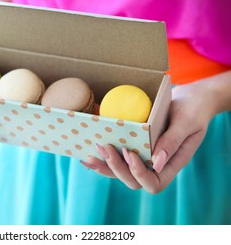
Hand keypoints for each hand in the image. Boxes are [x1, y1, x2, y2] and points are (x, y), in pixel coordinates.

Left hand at [81, 80, 216, 192]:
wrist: (191, 99)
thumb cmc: (193, 109)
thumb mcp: (186, 122)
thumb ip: (172, 141)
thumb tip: (156, 164)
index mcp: (172, 163)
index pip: (154, 183)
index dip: (139, 174)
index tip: (130, 153)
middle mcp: (157, 165)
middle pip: (134, 181)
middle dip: (116, 168)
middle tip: (103, 147)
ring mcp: (145, 158)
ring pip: (123, 172)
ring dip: (105, 166)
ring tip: (89, 157)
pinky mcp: (137, 148)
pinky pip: (120, 158)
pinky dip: (105, 158)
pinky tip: (90, 153)